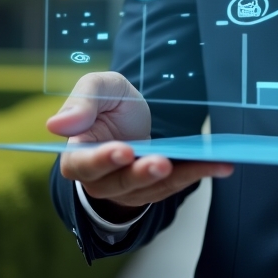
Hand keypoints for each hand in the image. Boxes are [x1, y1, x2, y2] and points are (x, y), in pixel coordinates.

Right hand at [47, 71, 231, 220]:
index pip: (83, 164)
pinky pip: (175, 184)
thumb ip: (80, 102)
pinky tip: (221, 165)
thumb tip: (55, 125)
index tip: (124, 151)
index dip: (102, 160)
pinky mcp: (154, 187)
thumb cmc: (107, 102)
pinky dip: (198, 174)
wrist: (127, 115)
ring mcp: (128, 187)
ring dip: (179, 177)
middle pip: (119, 183)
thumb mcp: (97, 88)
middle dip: (142, 173)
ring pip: (151, 189)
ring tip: (206, 164)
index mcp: (76, 154)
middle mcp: (100, 179)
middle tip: (161, 164)